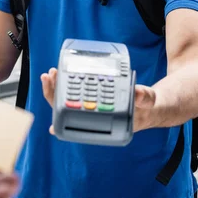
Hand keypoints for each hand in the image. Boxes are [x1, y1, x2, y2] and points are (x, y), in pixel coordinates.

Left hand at [41, 69, 156, 134]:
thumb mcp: (147, 102)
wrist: (146, 108)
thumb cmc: (143, 108)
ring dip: (56, 87)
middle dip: (54, 93)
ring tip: (51, 73)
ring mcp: (88, 107)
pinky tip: (57, 76)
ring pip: (66, 100)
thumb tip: (137, 93)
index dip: (62, 117)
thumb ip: (144, 98)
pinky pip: (72, 93)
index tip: (54, 112)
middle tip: (51, 75)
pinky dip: (63, 84)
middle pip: (65, 109)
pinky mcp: (90, 97)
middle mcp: (91, 117)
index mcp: (101, 124)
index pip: (76, 123)